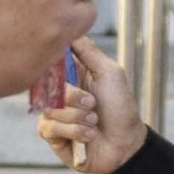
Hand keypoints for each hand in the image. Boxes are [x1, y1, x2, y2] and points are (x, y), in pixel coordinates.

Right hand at [31, 36, 144, 173]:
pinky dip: (75, 131)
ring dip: (78, 117)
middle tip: (92, 104)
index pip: (49, 61)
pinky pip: (50, 127)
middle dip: (73, 96)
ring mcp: (53, 113)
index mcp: (71, 74)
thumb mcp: (110, 73)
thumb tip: (70, 29)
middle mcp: (59, 91)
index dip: (53, 64)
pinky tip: (89, 135)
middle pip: (47, 85)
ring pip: (49, 108)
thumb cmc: (120, 107)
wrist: (126, 144)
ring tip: (94, 122)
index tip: (68, 71)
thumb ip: (89, 51)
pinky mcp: (51, 134)